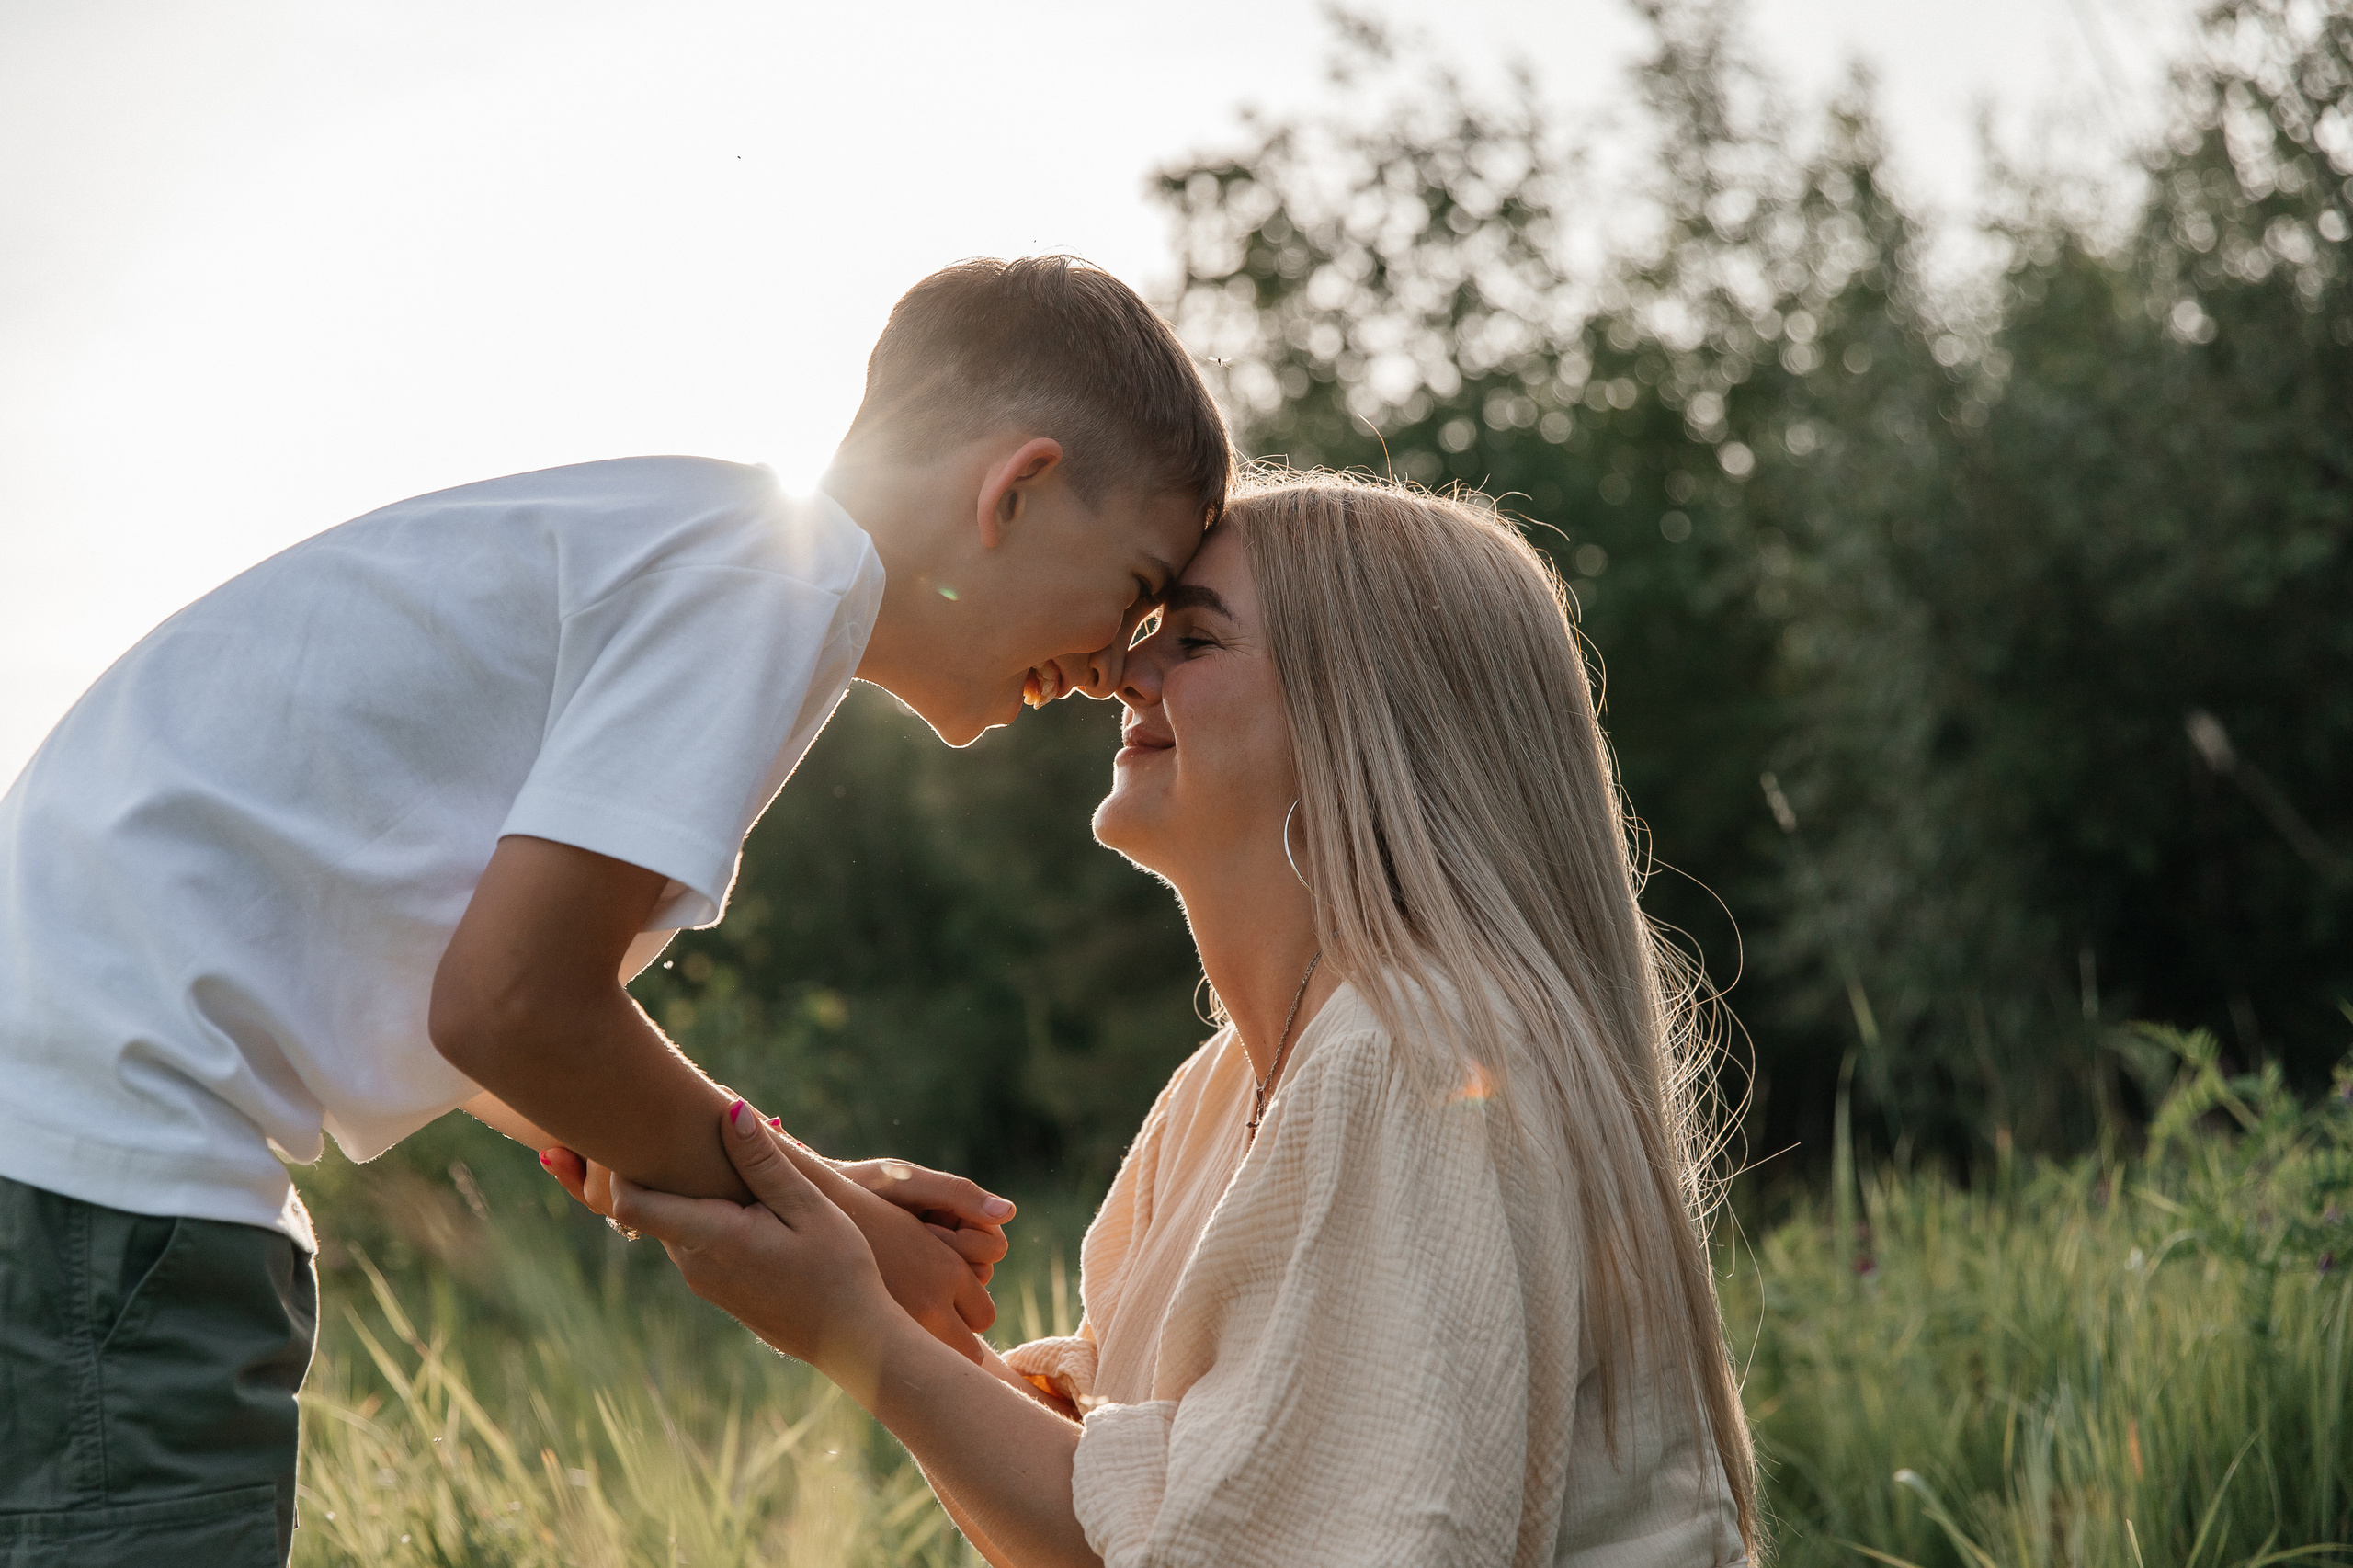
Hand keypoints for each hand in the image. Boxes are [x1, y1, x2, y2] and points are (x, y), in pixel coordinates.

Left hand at [604, 1100, 899, 1377]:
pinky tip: (742, 1199)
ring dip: (687, 1191)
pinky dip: (703, 1213)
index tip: (642, 1132)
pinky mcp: (714, 1287)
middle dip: (661, 1168)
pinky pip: (691, 1239)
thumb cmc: (838, 1269)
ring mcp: (701, 1279)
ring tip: (725, 1158)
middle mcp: (693, 1264)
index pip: (630, 1204)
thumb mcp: (809, 1207)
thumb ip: (764, 1162)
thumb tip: (729, 1110)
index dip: (622, 1166)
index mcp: (711, 1239)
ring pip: (672, 1221)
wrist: (848, 1339)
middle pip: (649, 1206)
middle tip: (693, 1128)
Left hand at [833, 1156, 1012, 1285]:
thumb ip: (959, 1194)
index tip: (929, 1227)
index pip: (994, 1247)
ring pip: (963, 1295)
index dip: (966, 1243)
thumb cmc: (868, 1187)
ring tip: (898, 1259)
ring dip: (935, 1280)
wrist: (826, 1204)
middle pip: (983, 1274)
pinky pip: (936, 1307)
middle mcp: (956, 1247)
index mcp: (964, 1217)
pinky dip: (918, 1294)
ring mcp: (937, 1273)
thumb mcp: (911, 1184)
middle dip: (953, 1262)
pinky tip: (890, 1277)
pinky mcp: (916, 1293)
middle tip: (914, 1245)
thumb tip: (1009, 1212)